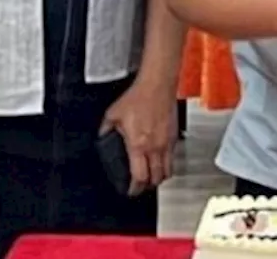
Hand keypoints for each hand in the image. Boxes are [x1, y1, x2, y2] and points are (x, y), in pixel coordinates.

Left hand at [100, 78, 178, 195]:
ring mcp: (167, 142)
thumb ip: (106, 130)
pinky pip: (173, 157)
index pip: (139, 177)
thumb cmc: (138, 97)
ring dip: (160, 177)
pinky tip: (159, 159)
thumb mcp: (113, 115)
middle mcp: (155, 147)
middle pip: (156, 179)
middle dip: (148, 186)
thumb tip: (102, 138)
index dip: (135, 189)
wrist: (157, 85)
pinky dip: (166, 163)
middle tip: (141, 186)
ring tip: (152, 177)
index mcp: (138, 145)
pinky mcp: (174, 136)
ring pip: (168, 171)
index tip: (131, 191)